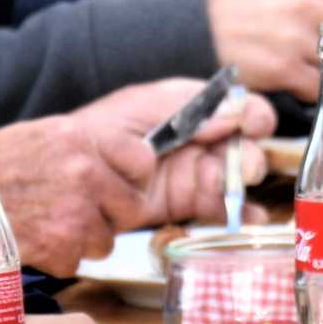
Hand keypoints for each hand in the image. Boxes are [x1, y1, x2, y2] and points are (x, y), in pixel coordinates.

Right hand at [0, 115, 144, 275]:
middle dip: (112, 216)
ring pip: (106, 242)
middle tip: (84, 212)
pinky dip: (59, 258)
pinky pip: (77, 263)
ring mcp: (75, 215)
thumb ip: (87, 148)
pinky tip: (35, 239)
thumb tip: (121, 167)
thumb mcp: (45, 135)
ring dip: (84, 240)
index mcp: (84, 140)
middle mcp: (86, 175)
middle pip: (133, 209)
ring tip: (51, 224)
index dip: (132, 179)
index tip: (119, 185)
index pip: (142, 163)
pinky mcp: (60, 249)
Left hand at [64, 78, 272, 229]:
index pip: (238, 109)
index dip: (253, 116)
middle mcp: (201, 140)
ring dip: (239, 185)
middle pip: (243, 147)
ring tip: (231, 190)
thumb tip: (235, 112)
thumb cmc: (103, 129)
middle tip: (244, 167)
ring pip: (235, 179)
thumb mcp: (143, 107)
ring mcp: (195, 174)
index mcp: (193, 109)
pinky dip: (239, 214)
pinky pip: (221, 209)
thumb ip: (189, 109)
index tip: (254, 126)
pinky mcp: (186, 205)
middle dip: (248, 156)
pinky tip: (249, 216)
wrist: (68, 171)